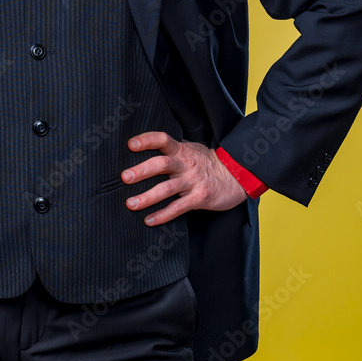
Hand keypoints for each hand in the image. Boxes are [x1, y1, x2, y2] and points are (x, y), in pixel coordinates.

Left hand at [122, 131, 246, 225]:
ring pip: (167, 189)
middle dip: (142, 171)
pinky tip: (149, 220)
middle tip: (125, 177)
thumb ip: (172, 148)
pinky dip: (163, 215)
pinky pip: (178, 208)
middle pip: (162, 164)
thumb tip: (147, 144)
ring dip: (147, 197)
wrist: (236, 175)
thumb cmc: (207, 162)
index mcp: (182, 150)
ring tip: (130, 204)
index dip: (147, 140)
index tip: (130, 145)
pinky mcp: (199, 198)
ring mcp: (193, 181)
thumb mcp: (191, 148)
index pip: (163, 140)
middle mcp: (186, 164)